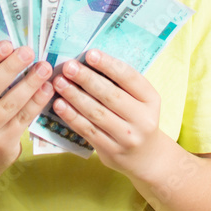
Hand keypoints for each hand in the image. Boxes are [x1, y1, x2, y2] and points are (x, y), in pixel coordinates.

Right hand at [0, 41, 53, 172]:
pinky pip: (23, 118)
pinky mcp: (3, 143)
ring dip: (29, 83)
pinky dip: (37, 102)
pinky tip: (47, 88)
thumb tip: (14, 49)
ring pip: (9, 104)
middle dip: (10, 68)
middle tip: (28, 52)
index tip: (7, 44)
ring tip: (44, 67)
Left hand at [51, 49, 165, 179]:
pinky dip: (72, 117)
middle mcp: (143, 119)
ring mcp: (127, 137)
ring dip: (75, 96)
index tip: (90, 54)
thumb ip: (120, 84)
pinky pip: (88, 131)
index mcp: (151, 99)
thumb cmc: (136, 118)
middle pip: (111, 95)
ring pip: (97, 113)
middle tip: (68, 66)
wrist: (146, 157)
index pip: (130, 78)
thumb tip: (88, 62)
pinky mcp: (111, 151)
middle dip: (87, 79)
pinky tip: (59, 105)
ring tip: (59, 82)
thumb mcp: (140, 100)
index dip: (109, 65)